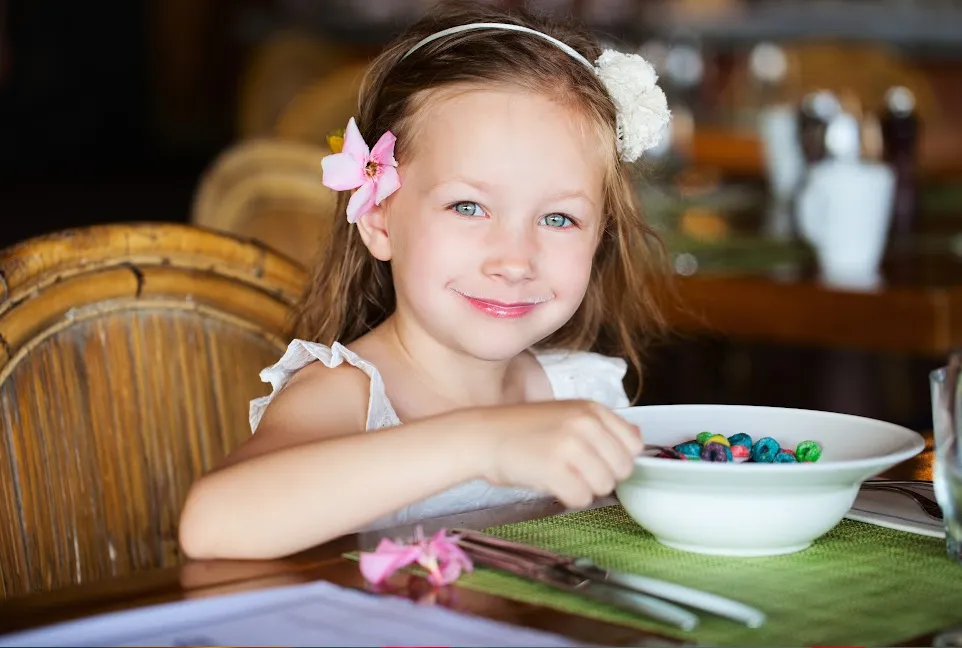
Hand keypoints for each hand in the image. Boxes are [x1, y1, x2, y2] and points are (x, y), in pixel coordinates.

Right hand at [472, 400, 643, 508]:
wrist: (482, 435)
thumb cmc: (523, 430)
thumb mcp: (567, 414)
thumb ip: (603, 427)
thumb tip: (639, 440)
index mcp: (591, 409)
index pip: (633, 445)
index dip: (615, 459)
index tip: (593, 459)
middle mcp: (585, 423)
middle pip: (622, 470)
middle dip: (600, 476)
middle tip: (571, 469)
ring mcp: (570, 445)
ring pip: (604, 487)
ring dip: (583, 488)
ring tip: (558, 474)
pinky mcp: (554, 468)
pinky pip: (581, 499)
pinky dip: (566, 498)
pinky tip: (549, 483)